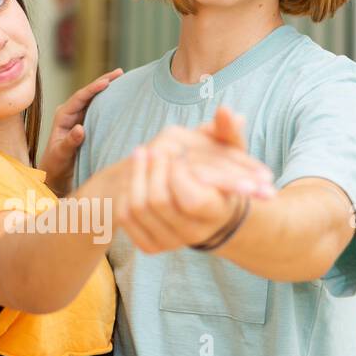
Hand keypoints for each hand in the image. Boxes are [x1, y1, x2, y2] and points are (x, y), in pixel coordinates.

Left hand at [39, 68, 122, 193]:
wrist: (56, 173)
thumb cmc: (56, 164)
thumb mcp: (61, 154)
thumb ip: (70, 142)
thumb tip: (80, 128)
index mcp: (62, 115)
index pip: (79, 98)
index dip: (93, 89)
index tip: (106, 82)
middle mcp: (71, 112)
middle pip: (89, 93)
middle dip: (104, 81)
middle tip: (120, 72)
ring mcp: (79, 116)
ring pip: (95, 99)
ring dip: (108, 88)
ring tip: (123, 78)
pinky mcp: (87, 123)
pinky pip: (99, 109)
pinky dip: (109, 101)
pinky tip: (120, 95)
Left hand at [114, 109, 272, 253]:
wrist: (206, 210)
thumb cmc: (220, 175)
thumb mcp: (229, 152)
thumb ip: (228, 132)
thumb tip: (225, 110)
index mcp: (216, 212)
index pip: (192, 199)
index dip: (179, 173)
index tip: (176, 153)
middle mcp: (193, 233)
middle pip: (160, 202)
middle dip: (152, 170)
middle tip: (149, 147)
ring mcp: (170, 242)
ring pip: (139, 209)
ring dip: (136, 176)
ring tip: (139, 151)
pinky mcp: (151, 245)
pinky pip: (127, 219)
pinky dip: (126, 194)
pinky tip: (132, 175)